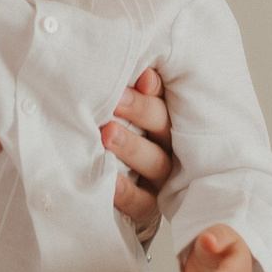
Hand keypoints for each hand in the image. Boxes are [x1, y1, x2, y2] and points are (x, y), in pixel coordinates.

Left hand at [103, 67, 173, 237]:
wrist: (106, 193)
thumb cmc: (104, 137)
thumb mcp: (112, 112)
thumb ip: (118, 91)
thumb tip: (114, 64)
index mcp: (160, 118)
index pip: (164, 97)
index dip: (154, 88)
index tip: (142, 77)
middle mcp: (166, 146)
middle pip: (162, 125)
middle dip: (140, 111)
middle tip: (116, 100)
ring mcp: (159, 178)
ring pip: (156, 162)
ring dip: (133, 147)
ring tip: (108, 134)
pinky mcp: (147, 208)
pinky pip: (142, 201)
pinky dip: (127, 192)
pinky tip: (112, 181)